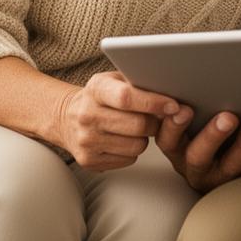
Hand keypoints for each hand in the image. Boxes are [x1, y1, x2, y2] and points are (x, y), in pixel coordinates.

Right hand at [50, 71, 183, 170]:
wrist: (66, 119)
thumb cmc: (100, 98)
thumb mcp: (114, 80)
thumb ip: (139, 83)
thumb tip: (173, 95)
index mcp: (96, 89)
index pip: (127, 97)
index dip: (154, 102)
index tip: (173, 105)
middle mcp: (87, 115)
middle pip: (138, 125)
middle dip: (154, 123)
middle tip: (155, 118)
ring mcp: (86, 140)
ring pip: (137, 145)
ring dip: (144, 138)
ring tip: (134, 128)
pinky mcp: (89, 160)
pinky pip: (128, 159)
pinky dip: (132, 151)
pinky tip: (122, 140)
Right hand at [155, 109, 240, 192]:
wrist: (239, 154)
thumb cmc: (209, 127)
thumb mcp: (192, 116)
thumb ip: (188, 101)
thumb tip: (177, 61)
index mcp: (177, 146)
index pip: (167, 138)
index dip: (172, 126)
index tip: (182, 108)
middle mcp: (194, 165)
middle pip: (197, 156)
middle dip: (212, 136)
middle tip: (227, 117)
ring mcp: (219, 177)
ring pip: (228, 168)